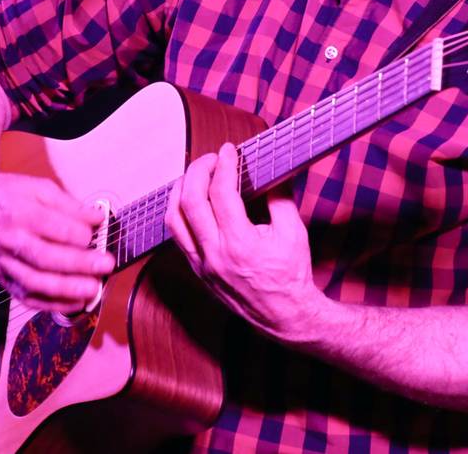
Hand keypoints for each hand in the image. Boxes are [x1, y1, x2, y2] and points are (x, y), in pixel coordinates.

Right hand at [0, 173, 114, 314]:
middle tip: (106, 265)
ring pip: (35, 282)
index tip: (98, 233)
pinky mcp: (3, 278)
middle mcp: (9, 239)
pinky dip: (52, 304)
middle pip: (45, 257)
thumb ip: (69, 204)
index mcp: (19, 211)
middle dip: (79, 264)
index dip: (79, 233)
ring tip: (93, 289)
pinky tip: (75, 303)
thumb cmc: (10, 194)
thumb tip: (97, 219)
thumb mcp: (40, 187)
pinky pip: (27, 297)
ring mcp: (4, 262)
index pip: (53, 227)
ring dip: (67, 290)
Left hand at [165, 141, 324, 341]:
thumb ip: (279, 196)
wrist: (286, 317)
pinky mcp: (197, 270)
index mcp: (241, 244)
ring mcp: (202, 265)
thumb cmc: (291, 275)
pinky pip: (177, 235)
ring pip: (173, 218)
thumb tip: (268, 167)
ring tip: (197, 174)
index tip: (229, 150)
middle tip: (212, 159)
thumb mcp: (293, 232)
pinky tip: (190, 199)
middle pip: (190, 201)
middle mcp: (215, 255)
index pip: (221, 193)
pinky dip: (179, 211)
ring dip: (181, 189)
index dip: (224, 165)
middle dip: (198, 170)